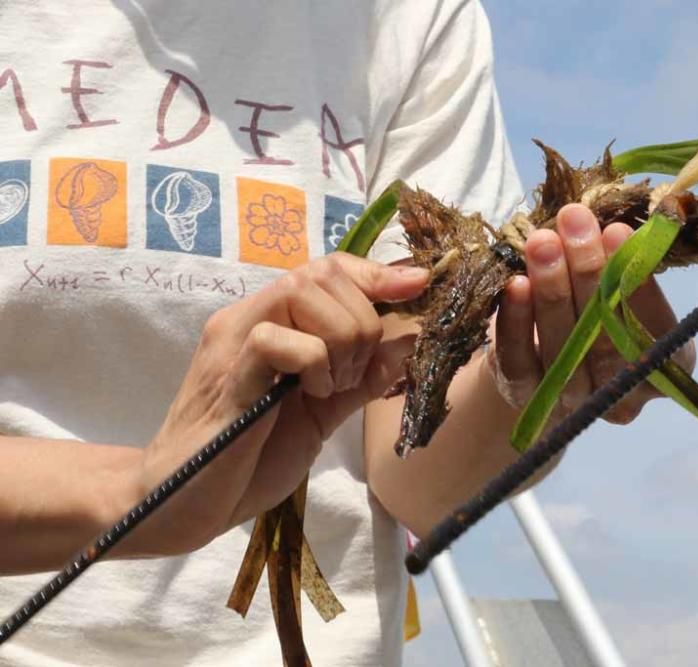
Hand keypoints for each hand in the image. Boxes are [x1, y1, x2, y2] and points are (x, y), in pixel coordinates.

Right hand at [133, 253, 427, 554]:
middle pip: (323, 273)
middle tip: (351, 375)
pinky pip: (280, 340)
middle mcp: (249, 318)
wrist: (184, 503)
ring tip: (330, 386)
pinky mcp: (229, 375)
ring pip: (303, 292)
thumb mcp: (323, 412)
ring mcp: (234, 342)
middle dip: (362, 321)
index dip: (376, 274)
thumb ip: (363, 377)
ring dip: (340, 340)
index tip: (417, 285)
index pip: (327, 268)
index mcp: (272, 322)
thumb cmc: (251, 458)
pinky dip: (313, 364)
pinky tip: (309, 397)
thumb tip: (411, 342)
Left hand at [488, 204, 695, 424]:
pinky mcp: (526, 396)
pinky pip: (519, 358)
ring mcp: (572, 401)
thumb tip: (613, 223)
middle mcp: (620, 396)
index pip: (657, 331)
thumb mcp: (619, 291)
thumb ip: (623, 267)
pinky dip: (515, 319)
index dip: (638, 284)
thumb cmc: (596, 313)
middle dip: (589, 271)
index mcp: (663, 369)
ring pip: (563, 345)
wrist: (540, 360)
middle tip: (574, 221)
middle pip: (606, 336)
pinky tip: (514, 284)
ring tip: (542, 240)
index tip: (620, 232)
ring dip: (551, 287)